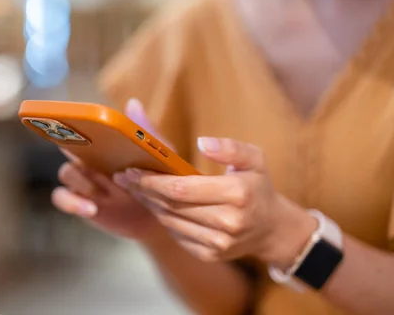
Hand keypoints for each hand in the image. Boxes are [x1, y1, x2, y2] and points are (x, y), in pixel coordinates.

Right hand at [51, 99, 166, 242]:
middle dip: (70, 147)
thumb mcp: (157, 156)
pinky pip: (63, 199)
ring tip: (99, 191)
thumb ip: (146, 132)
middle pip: (68, 147)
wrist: (159, 216)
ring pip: (66, 173)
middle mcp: (90, 158)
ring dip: (80, 180)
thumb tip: (133, 103)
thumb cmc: (157, 179)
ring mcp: (83, 181)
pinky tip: (91, 209)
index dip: (77, 124)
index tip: (78, 125)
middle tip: (82, 153)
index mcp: (105, 144)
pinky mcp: (81, 203)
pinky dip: (72, 202)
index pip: (85, 128)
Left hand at [118, 138, 316, 268]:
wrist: (271, 228)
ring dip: (148, 204)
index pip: (181, 189)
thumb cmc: (257, 186)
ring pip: (169, 221)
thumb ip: (230, 147)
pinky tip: (153, 204)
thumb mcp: (253, 159)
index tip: (132, 169)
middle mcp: (228, 222)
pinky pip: (176, 234)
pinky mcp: (209, 254)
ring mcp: (218, 243)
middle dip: (143, 190)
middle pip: (171, 205)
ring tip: (134, 188)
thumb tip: (202, 142)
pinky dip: (162, 218)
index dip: (152, 180)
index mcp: (237, 194)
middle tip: (125, 176)